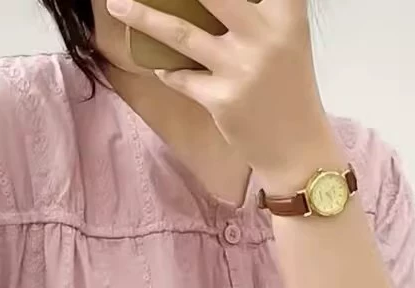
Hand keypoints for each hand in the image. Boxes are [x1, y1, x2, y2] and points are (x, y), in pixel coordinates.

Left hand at [105, 0, 338, 187]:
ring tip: (118, 4)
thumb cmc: (287, 88)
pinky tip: (160, 67)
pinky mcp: (221, 99)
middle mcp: (264, 35)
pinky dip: (167, 71)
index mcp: (286, 13)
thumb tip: (202, 3)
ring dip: (144, 16)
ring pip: (181, 34)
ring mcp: (240, 68)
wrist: (296, 147)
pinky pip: (181, 77)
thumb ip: (257, 12)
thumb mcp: (285, 38)